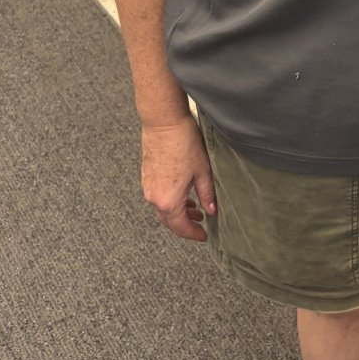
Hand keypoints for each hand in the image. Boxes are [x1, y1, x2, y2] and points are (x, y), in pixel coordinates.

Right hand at [141, 115, 216, 241]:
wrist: (164, 123)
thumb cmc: (184, 144)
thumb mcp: (203, 171)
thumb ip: (207, 195)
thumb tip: (212, 211)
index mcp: (168, 201)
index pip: (181, 227)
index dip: (193, 234)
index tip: (204, 236)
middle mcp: (154, 198)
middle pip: (169, 221)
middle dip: (185, 224)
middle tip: (201, 223)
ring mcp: (148, 187)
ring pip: (163, 209)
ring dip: (178, 212)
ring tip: (195, 207)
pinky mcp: (146, 177)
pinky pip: (158, 197)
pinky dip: (170, 201)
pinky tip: (183, 194)